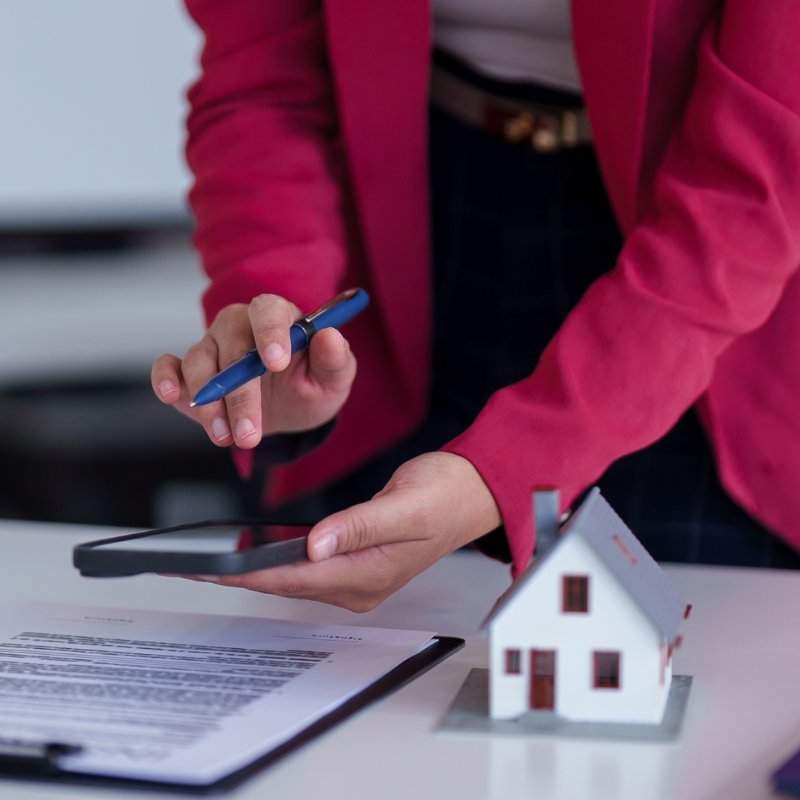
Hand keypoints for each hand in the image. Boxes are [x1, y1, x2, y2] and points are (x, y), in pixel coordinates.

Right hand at [151, 294, 356, 447]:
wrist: (289, 410)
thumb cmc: (310, 385)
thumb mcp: (333, 380)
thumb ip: (335, 359)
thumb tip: (330, 337)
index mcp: (278, 318)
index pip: (269, 311)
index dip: (270, 333)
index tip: (275, 363)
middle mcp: (240, 325)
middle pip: (231, 347)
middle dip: (240, 395)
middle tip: (250, 434)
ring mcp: (212, 346)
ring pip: (199, 363)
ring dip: (210, 404)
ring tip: (227, 437)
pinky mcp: (188, 371)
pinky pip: (169, 366)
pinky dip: (165, 378)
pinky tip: (171, 395)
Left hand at [176, 452, 503, 611]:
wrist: (473, 492)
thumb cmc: (446, 495)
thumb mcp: (407, 505)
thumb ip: (361, 525)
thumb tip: (316, 544)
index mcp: (369, 573)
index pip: (294, 577)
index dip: (246, 574)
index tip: (206, 569)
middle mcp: (360, 584)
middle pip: (285, 583)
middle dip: (237, 576)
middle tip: (189, 566)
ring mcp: (358, 576)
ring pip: (293, 578)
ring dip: (251, 572)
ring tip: (209, 563)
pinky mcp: (357, 562)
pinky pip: (306, 568)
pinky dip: (274, 561)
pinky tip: (253, 555)